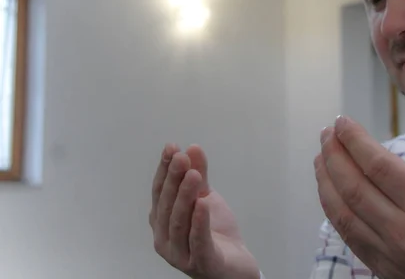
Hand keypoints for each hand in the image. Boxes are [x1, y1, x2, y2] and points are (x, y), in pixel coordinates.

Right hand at [150, 144, 259, 278]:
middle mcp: (165, 238)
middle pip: (167, 205)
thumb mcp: (206, 198)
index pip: (160, 192)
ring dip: (185, 196)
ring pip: (178, 222)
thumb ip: (199, 175)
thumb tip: (192, 148)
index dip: (165, 169)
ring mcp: (180, 254)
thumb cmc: (215, 233)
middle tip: (181, 157)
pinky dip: (199, 222)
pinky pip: (197, 241)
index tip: (172, 147)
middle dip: (173, 179)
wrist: (235, 266)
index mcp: (162, 221)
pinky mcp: (200, 263)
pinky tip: (202, 204)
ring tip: (193, 174)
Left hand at [314, 115, 404, 278]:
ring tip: (321, 156)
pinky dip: (332, 211)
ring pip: (343, 213)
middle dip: (334, 154)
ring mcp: (391, 255)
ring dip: (326, 181)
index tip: (342, 121)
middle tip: (327, 132)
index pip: (378, 166)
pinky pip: (349, 237)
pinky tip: (329, 192)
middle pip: (353, 186)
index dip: (354, 140)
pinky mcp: (386, 270)